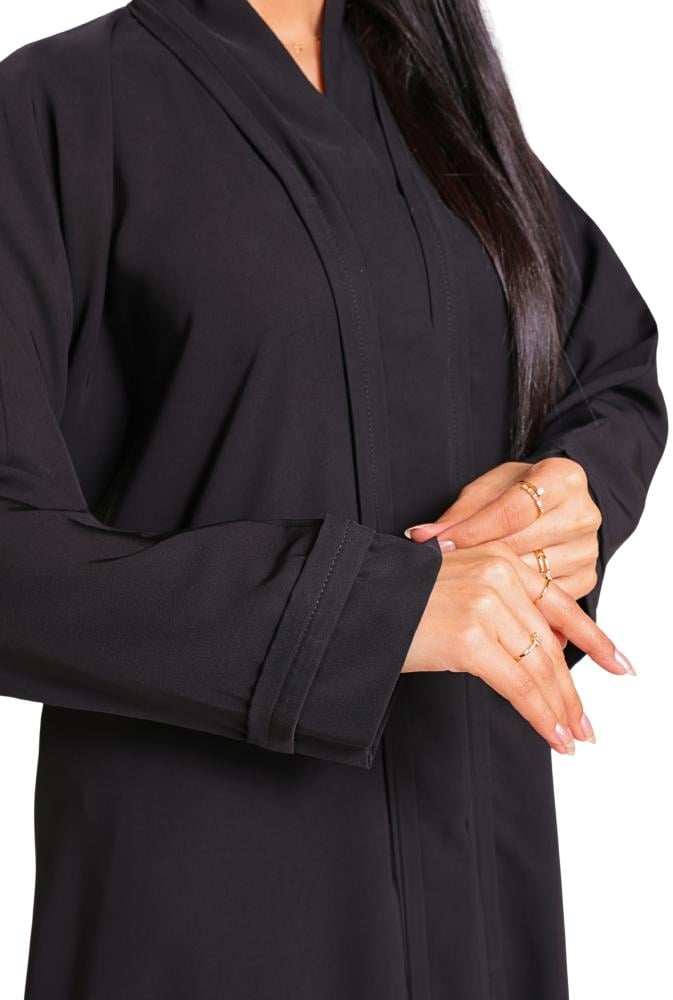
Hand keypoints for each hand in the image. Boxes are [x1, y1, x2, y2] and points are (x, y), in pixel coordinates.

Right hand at [401, 539, 634, 753]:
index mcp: (499, 558)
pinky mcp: (469, 637)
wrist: (351, 600)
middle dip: (570, 690)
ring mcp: (484, 604)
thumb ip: (499, 606)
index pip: (558, 602)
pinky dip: (539, 716)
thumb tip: (539, 647)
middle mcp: (497, 575)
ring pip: (538, 668)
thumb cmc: (396, 598)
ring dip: (558, 709)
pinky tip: (552, 735)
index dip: (592, 639)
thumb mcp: (456, 587)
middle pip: (549, 643)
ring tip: (570, 737)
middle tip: (584, 723)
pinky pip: (517, 686)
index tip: (617, 664)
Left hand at [404, 457, 601, 642]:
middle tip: (447, 567)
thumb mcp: (488, 490)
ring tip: (466, 581)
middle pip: (523, 544)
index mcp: (563, 478)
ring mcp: (588, 550)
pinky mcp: (586, 578)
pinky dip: (516, 599)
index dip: (472, 531)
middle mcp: (584, 514)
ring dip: (496, 581)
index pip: (513, 511)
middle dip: (480, 557)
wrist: (553, 505)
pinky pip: (544, 598)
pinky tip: (493, 597)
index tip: (441, 545)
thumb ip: (460, 513)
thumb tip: (422, 536)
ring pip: (533, 575)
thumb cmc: (517, 493)